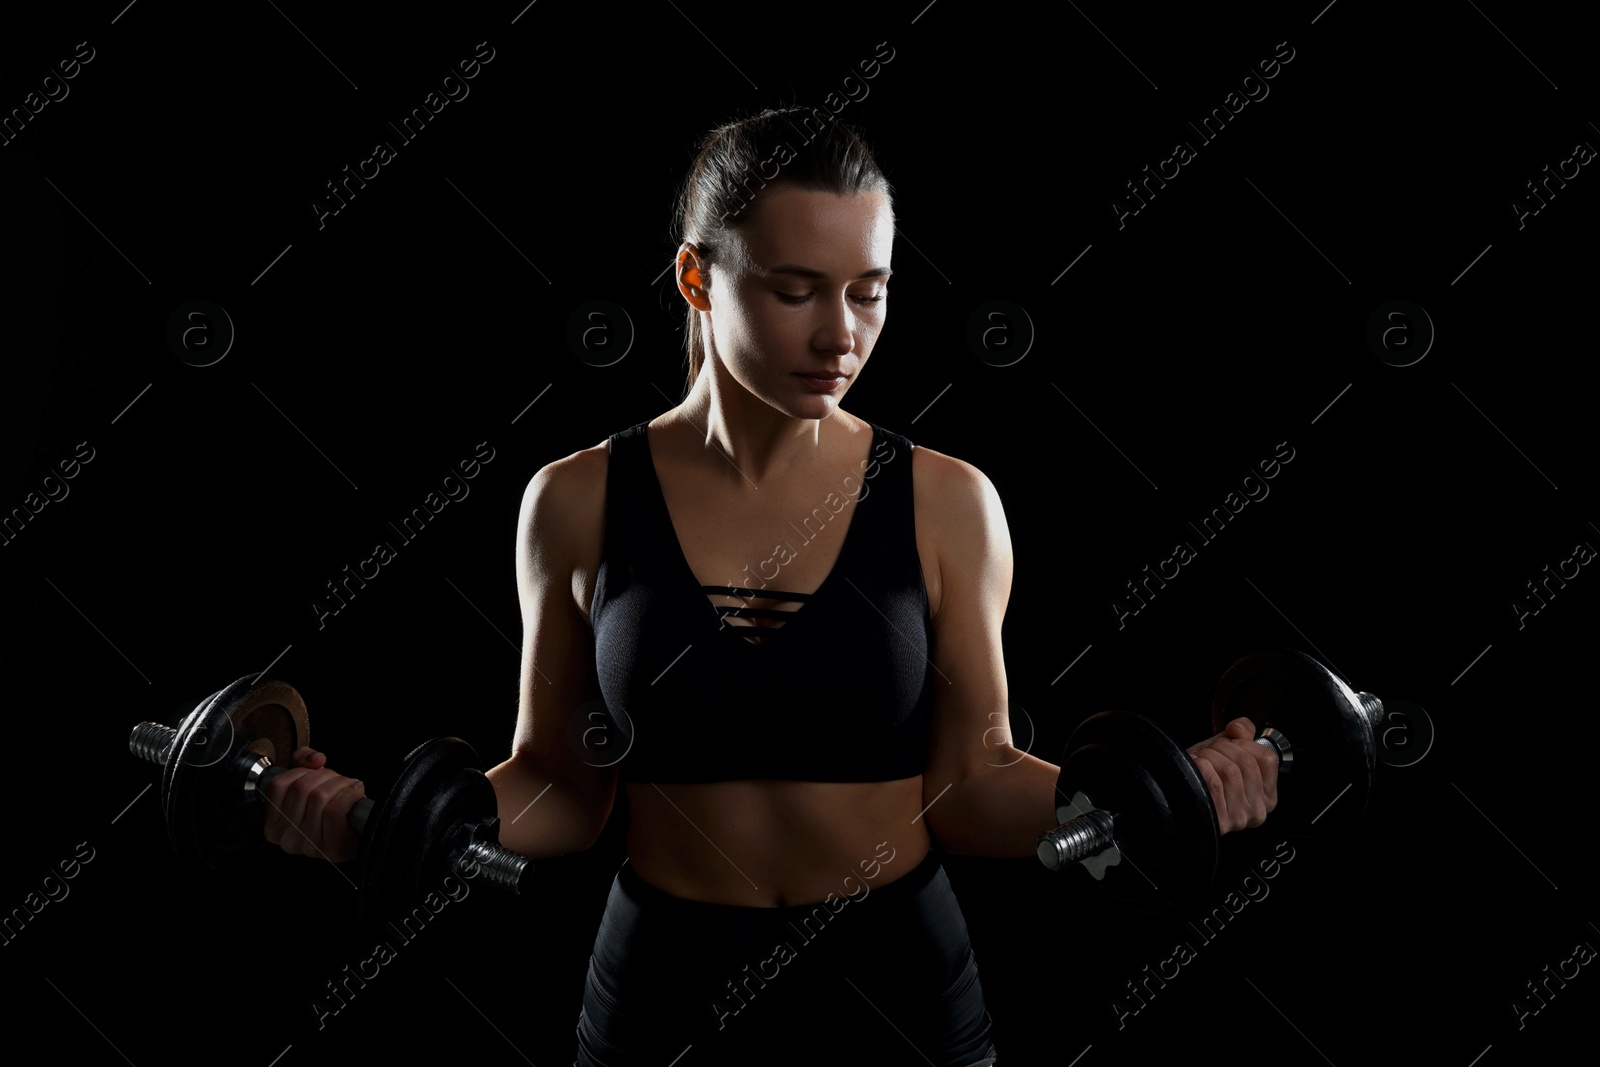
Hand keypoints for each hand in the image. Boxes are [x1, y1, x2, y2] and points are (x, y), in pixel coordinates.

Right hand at [261, 747, 365, 861]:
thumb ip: (303, 761)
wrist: (359, 833)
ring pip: (320, 796)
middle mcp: (285, 838)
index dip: (301, 771)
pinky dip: (350, 794)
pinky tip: (355, 794)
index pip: (278, 784)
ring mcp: (306, 845)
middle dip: (326, 775)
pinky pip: (335, 809)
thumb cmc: (332, 807)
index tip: (315, 774)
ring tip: (348, 787)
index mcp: (274, 824)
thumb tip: (315, 759)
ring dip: (340, 784)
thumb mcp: (311, 781)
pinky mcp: (329, 847)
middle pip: (302, 787)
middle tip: (337, 780)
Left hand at [1186, 718, 1277, 833]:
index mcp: (1267, 795)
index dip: (1246, 743)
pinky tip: (1195, 766)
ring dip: (1209, 756)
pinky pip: (1213, 784)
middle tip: (1209, 749)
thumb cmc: (1207, 774)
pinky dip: (1201, 768)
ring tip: (1200, 758)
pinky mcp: (1221, 822)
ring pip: (1230, 771)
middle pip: (1246, 763)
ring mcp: (1240, 818)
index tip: (1231, 743)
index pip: (1268, 759)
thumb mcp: (1228, 750)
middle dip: (1222, 747)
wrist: (1182, 796)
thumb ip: (1242, 733)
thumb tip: (1239, 728)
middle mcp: (1258, 810)